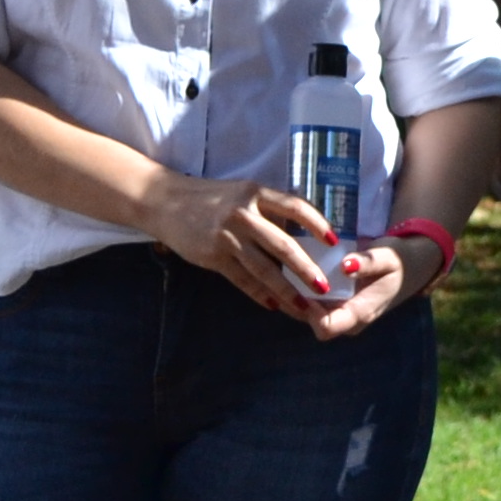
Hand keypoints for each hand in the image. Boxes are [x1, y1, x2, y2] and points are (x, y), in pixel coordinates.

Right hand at [144, 171, 342, 317]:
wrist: (166, 201)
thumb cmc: (212, 199)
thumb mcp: (243, 193)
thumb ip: (269, 209)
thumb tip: (304, 232)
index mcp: (256, 193)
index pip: (294, 206)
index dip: (317, 223)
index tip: (335, 241)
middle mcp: (243, 213)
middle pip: (283, 244)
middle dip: (306, 269)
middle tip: (324, 287)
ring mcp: (227, 236)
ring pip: (264, 269)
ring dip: (286, 291)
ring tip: (304, 306)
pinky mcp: (213, 256)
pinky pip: (242, 280)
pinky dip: (260, 294)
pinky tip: (274, 305)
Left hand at [293, 234, 423, 341]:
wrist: (407, 267)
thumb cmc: (397, 263)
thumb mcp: (389, 258)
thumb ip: (368, 262)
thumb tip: (346, 264)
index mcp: (359, 314)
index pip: (326, 327)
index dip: (309, 311)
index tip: (302, 286)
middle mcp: (344, 320)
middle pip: (307, 321)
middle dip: (292, 300)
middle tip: (281, 272)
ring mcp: (337, 313)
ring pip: (302, 312)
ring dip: (289, 294)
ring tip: (279, 267)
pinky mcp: (331, 304)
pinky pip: (306, 302)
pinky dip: (295, 288)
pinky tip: (287, 268)